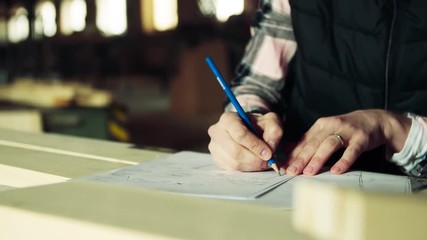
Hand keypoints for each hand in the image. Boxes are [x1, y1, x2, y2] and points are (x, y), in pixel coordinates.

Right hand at [207, 112, 282, 170]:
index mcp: (228, 119)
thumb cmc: (257, 125)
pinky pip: (232, 169)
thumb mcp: (270, 121)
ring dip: (252, 166)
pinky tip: (253, 163)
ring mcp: (214, 147)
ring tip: (262, 162)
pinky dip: (246, 169)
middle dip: (255, 159)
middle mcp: (217, 132)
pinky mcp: (216, 159)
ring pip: (234, 163)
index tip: (269, 153)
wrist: (247, 130)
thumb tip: (270, 148)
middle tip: (268, 161)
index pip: (240, 134)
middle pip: (236, 151)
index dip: (256, 146)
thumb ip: (274, 131)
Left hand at [285, 110, 411, 175]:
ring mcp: (347, 132)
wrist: (374, 120)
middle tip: (292, 171)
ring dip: (318, 159)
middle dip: (301, 158)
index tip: (284, 166)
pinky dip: (343, 161)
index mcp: (320, 125)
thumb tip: (288, 150)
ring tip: (309, 172)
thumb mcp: (326, 131)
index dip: (293, 154)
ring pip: (329, 145)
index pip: (304, 141)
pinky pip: (351, 150)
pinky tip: (336, 171)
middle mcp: (331, 126)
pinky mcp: (361, 138)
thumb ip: (309, 141)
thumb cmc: (346, 129)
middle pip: (313, 143)